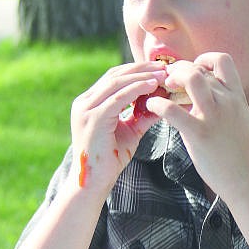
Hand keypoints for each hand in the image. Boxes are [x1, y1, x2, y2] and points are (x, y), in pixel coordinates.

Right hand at [69, 62, 166, 193]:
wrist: (93, 182)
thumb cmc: (110, 159)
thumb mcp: (130, 131)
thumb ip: (142, 115)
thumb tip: (163, 102)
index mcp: (89, 103)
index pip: (114, 78)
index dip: (137, 70)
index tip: (159, 68)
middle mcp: (84, 102)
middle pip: (115, 75)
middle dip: (141, 68)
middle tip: (164, 66)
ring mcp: (86, 109)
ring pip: (116, 83)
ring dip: (142, 76)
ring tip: (162, 74)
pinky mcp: (93, 119)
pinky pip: (118, 97)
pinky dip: (136, 89)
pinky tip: (152, 86)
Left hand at [144, 53, 248, 200]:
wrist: (248, 180)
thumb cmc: (239, 154)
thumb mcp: (237, 120)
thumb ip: (221, 104)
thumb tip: (200, 95)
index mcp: (237, 97)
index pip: (222, 60)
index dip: (203, 60)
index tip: (193, 70)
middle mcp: (227, 101)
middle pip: (200, 69)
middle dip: (180, 69)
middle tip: (169, 80)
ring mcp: (214, 116)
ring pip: (191, 78)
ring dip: (173, 77)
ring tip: (164, 88)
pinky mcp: (199, 134)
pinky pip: (173, 109)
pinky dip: (158, 103)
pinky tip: (152, 106)